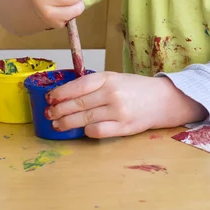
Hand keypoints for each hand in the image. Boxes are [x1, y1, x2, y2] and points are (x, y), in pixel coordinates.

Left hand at [45, 72, 206, 137]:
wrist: (161, 99)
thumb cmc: (135, 88)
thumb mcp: (115, 78)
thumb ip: (94, 85)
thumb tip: (66, 94)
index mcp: (109, 78)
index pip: (78, 86)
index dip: (61, 93)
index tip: (49, 97)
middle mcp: (112, 94)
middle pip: (78, 104)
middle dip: (59, 110)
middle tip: (48, 113)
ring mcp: (118, 112)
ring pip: (85, 119)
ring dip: (67, 123)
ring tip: (57, 124)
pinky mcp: (124, 127)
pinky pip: (98, 131)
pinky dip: (87, 131)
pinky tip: (81, 130)